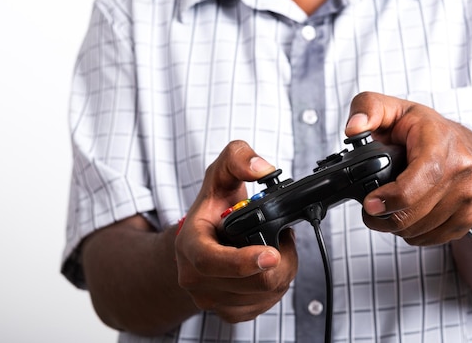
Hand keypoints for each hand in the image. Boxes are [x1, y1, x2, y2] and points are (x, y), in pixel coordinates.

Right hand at [174, 140, 297, 322]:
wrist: (199, 241)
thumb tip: (261, 168)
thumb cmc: (211, 209)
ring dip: (283, 268)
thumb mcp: (220, 174)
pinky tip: (268, 264)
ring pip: (267, 293)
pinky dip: (277, 282)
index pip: (211, 261)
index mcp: (188, 246)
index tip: (272, 254)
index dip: (244, 261)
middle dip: (280, 257)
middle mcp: (195, 279)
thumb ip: (238, 158)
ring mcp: (211, 300)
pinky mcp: (230, 313)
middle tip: (281, 236)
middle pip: (253, 282)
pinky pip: (268, 304)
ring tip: (273, 246)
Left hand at [345, 92, 471, 245]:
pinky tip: (405, 216)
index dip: (393, 196)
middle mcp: (461, 169)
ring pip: (422, 228)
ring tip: (386, 209)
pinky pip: (433, 238)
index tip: (370, 203)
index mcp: (440, 142)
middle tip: (369, 209)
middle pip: (417, 211)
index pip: (423, 176)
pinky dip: (412, 233)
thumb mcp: (392, 108)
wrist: (463, 145)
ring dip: (396, 226)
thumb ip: (367, 109)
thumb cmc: (424, 128)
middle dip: (383, 216)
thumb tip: (353, 129)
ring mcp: (468, 195)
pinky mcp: (468, 216)